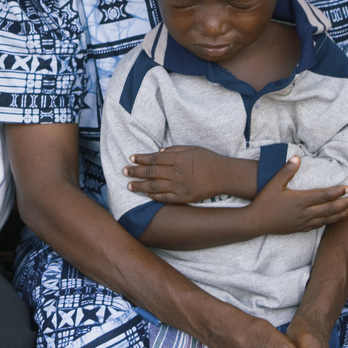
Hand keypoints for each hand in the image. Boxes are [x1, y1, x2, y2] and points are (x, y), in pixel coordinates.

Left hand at [124, 145, 251, 200]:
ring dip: (140, 186)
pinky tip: (145, 195)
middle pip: (150, 172)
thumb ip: (173, 150)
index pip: (154, 158)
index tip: (131, 158)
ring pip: (154, 187)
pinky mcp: (183, 198)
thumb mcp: (191, 149)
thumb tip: (157, 153)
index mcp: (178, 159)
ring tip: (129, 185)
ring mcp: (179, 187)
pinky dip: (153, 196)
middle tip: (124, 171)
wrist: (223, 175)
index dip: (141, 158)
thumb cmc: (208, 159)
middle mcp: (176, 173)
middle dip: (135, 172)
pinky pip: (164, 198)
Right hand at [250, 157, 347, 234]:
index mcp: (301, 200)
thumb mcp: (274, 183)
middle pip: (330, 208)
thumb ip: (287, 170)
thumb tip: (297, 157)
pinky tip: (332, 220)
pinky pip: (318, 226)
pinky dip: (328, 222)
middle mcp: (305, 212)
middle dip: (345, 203)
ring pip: (327, 219)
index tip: (347, 188)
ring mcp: (303, 222)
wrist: (256, 222)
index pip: (324, 195)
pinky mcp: (300, 229)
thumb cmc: (265, 201)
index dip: (337, 192)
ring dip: (340, 214)